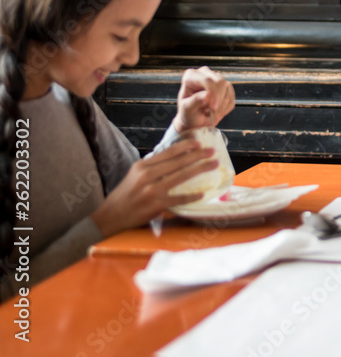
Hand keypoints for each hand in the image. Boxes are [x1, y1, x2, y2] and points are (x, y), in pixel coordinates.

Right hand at [90, 140, 218, 236]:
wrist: (110, 215)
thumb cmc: (126, 194)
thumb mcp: (135, 174)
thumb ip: (153, 166)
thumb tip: (174, 158)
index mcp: (143, 166)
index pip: (168, 152)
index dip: (185, 146)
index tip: (198, 143)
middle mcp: (147, 175)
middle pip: (178, 162)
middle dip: (198, 155)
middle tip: (212, 152)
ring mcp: (152, 190)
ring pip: (181, 176)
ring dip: (199, 169)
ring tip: (213, 165)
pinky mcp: (156, 205)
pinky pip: (178, 199)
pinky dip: (191, 196)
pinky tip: (202, 193)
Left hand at [171, 66, 235, 133]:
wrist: (195, 118)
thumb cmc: (188, 113)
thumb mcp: (187, 109)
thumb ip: (195, 101)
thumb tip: (207, 95)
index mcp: (191, 76)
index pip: (207, 80)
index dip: (214, 93)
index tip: (214, 107)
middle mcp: (204, 73)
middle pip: (220, 82)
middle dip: (219, 100)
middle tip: (213, 114)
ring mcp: (216, 78)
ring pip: (227, 89)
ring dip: (222, 106)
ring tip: (211, 114)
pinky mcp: (225, 86)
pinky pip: (231, 96)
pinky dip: (226, 107)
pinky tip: (217, 112)